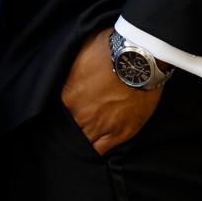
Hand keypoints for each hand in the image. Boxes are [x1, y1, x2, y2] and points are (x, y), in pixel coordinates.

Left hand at [60, 27, 163, 154]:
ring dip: (84, 140)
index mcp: (69, 98)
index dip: (68, 114)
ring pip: (85, 143)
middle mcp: (81, 115)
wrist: (139, 58)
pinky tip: (96, 146)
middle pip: (72, 131)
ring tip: (87, 138)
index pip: (61, 114)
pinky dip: (97, 150)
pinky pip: (102, 150)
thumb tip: (71, 74)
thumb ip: (73, 71)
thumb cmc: (111, 50)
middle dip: (74, 129)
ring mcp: (101, 126)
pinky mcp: (121, 132)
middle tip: (80, 126)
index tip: (73, 112)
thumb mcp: (81, 54)